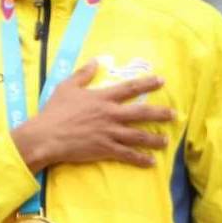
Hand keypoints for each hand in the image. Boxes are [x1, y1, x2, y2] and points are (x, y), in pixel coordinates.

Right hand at [11, 59, 175, 172]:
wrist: (47, 136)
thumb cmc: (55, 111)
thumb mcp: (67, 87)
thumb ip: (83, 74)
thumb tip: (96, 61)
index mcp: (102, 98)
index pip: (130, 88)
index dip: (147, 83)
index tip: (161, 81)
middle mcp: (110, 114)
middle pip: (141, 113)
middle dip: (160, 113)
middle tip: (174, 114)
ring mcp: (110, 133)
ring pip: (138, 136)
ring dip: (154, 138)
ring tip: (165, 141)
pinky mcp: (105, 149)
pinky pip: (128, 154)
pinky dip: (140, 159)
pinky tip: (151, 162)